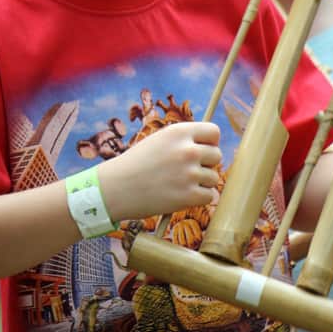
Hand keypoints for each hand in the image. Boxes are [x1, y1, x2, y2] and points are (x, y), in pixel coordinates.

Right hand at [98, 121, 221, 220]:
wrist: (115, 189)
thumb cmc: (136, 164)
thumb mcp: (160, 140)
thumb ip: (184, 140)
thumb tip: (212, 147)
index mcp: (179, 132)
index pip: (214, 132)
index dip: (210, 142)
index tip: (201, 151)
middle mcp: (187, 150)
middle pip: (217, 156)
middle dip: (206, 164)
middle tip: (187, 171)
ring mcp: (189, 173)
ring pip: (214, 178)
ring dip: (202, 183)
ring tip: (180, 185)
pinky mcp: (189, 196)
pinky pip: (209, 196)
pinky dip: (199, 198)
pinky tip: (182, 196)